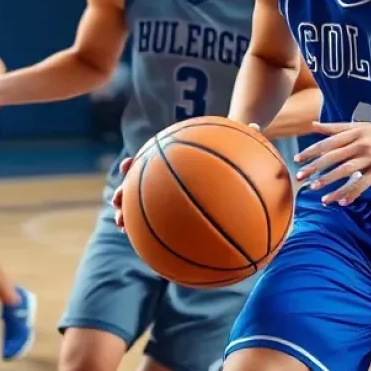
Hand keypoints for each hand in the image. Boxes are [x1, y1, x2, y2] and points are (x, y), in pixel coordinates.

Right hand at [111, 122, 262, 227]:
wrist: (235, 159)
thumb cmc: (236, 149)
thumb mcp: (241, 140)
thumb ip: (247, 135)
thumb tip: (254, 126)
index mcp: (178, 156)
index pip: (152, 157)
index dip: (138, 163)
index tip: (128, 165)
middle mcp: (169, 174)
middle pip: (141, 182)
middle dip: (125, 193)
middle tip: (116, 202)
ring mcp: (171, 192)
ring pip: (144, 203)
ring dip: (130, 213)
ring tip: (121, 225)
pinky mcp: (179, 209)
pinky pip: (163, 222)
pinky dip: (153, 231)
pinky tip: (149, 245)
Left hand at [294, 120, 370, 205]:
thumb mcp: (361, 126)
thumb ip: (336, 127)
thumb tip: (313, 125)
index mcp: (354, 132)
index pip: (328, 142)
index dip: (311, 151)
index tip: (297, 159)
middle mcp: (361, 143)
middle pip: (333, 156)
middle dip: (314, 167)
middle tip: (300, 177)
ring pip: (345, 171)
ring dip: (329, 181)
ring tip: (315, 189)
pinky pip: (363, 184)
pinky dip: (351, 193)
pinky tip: (341, 202)